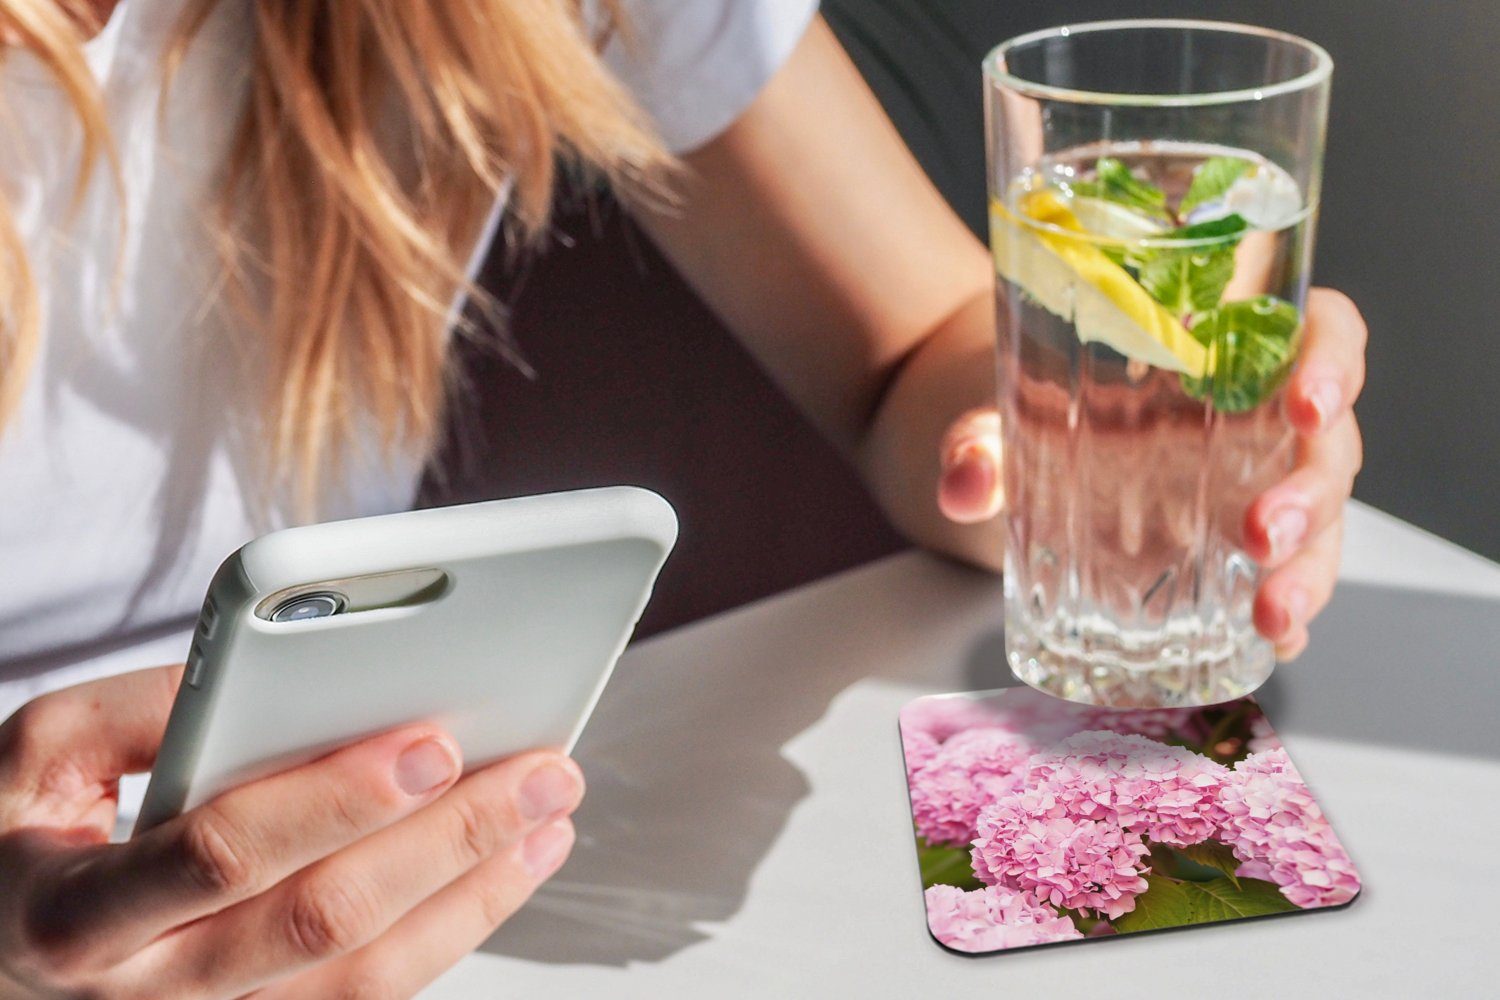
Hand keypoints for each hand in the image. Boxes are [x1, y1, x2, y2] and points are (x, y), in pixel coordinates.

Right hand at [0, 665, 582, 998]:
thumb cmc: (18, 840)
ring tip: (551, 816)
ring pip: (367, 976)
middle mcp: (150, 991)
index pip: (226, 855)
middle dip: (449, 842)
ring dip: (476, 893)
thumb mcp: (37, 755)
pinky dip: (453, 930)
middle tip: (541, 773)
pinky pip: (369, 995)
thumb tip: (278, 672)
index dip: (336, 800)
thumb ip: (143, 709)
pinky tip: (507, 869)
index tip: (432, 741)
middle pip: (325, 921)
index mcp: (80, 913)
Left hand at [936, 287, 1365, 660]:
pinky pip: (1282, 577)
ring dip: (1309, 571)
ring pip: (1320, 522)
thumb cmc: (1028, 401)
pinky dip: (1290, 613)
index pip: (1321, 331)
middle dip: (1311, 495)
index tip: (1307, 401)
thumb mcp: (999, 409)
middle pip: (1327, 444)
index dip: (1334, 360)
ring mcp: (1251, 488)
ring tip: (1273, 617)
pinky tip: (1275, 644)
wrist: (1005, 444)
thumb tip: (963, 482)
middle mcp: (1256, 419)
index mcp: (1224, 351)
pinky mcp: (1232, 550)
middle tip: (1264, 535)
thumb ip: (978, 439)